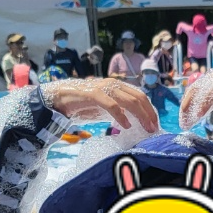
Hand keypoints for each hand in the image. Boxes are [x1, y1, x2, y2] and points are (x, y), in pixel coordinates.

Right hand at [44, 77, 158, 132]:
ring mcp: (103, 88)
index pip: (140, 95)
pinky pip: (111, 105)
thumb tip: (133, 123)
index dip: (149, 109)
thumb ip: (117, 112)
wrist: (58, 99)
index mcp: (116, 87)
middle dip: (149, 113)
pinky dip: (121, 115)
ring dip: (140, 115)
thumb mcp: (103, 110)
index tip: (154, 123)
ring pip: (129, 100)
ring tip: (145, 128)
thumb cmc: (81, 105)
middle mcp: (112, 85)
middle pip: (138, 97)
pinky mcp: (93, 94)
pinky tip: (126, 125)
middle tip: (153, 128)